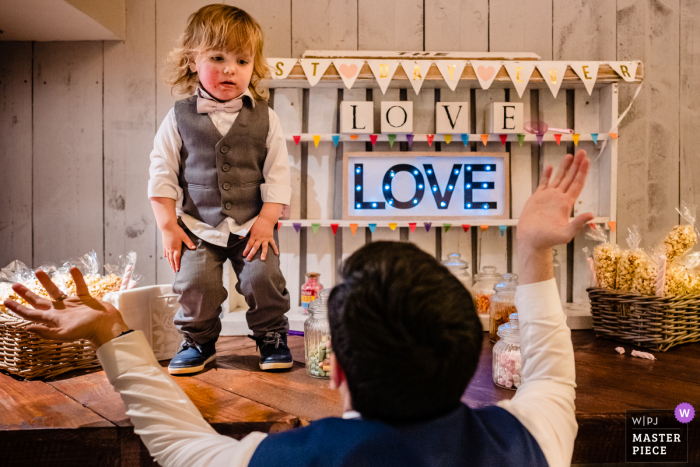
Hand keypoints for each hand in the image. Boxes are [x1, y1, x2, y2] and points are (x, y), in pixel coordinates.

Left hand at [3, 267, 129, 347]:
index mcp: (53, 319)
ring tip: (38, 271)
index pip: (31, 314)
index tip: (6, 301)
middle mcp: (60, 311)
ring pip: (56, 291)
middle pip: (39, 301)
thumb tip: (27, 328)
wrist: (107, 326)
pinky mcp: (85, 299)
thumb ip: (46, 331)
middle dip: (26, 294)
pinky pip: (79, 286)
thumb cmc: (87, 331)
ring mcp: (72, 304)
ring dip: (46, 282)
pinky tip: (73, 269)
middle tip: (15, 286)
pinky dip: (76, 277)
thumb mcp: (64, 334)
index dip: (18, 308)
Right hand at [162, 224, 195, 271]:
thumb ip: (189, 243)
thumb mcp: (184, 236)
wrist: (167, 226)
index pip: (177, 258)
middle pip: (172, 259)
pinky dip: (165, 255)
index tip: (177, 270)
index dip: (177, 265)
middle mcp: (171, 249)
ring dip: (169, 262)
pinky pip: (165, 251)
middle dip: (173, 266)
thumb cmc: (176, 231)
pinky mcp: (164, 244)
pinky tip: (165, 257)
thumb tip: (194, 248)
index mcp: (176, 248)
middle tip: (174, 271)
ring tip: (170, 266)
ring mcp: (167, 247)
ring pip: (168, 256)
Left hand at [242, 215, 278, 260]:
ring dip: (263, 253)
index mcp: (254, 236)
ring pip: (264, 247)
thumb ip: (246, 233)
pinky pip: (273, 244)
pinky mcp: (270, 238)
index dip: (246, 249)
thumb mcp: (250, 227)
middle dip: (252, 253)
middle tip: (249, 259)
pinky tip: (276, 253)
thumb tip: (239, 238)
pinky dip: (275, 248)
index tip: (244, 254)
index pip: (249, 244)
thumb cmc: (258, 222)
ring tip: (263, 259)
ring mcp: (265, 238)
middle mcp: (260, 238)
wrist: (267, 219)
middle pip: (255, 247)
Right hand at [517, 150, 593, 283]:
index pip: (577, 184)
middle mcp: (559, 198)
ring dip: (564, 167)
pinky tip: (549, 167)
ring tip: (569, 155)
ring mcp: (548, 197)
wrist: (531, 241)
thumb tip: (592, 215)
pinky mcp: (537, 198)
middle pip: (570, 178)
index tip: (586, 161)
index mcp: (566, 204)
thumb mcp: (565, 234)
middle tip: (581, 152)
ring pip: (558, 178)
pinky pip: (543, 183)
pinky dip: (546, 175)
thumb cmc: (547, 240)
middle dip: (576, 165)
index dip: (582, 172)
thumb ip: (578, 224)